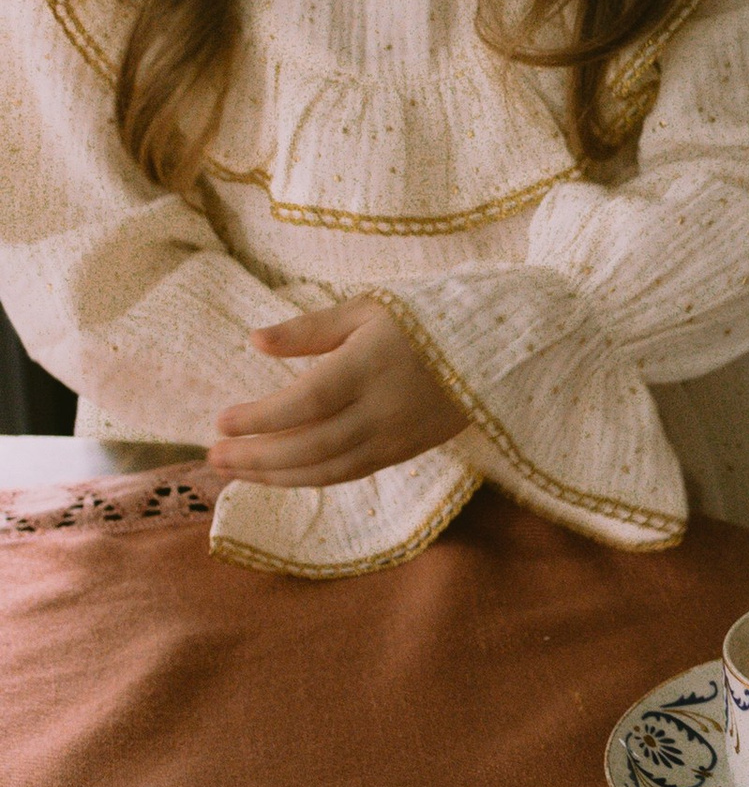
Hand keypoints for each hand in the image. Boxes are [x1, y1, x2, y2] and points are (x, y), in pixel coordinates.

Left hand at [206, 304, 468, 489]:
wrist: (499, 349)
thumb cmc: (426, 319)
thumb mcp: (368, 308)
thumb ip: (311, 328)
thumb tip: (255, 341)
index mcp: (370, 366)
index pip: (305, 402)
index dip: (261, 419)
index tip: (220, 422)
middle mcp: (383, 410)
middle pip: (310, 445)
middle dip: (257, 457)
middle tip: (212, 457)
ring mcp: (396, 437)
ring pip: (327, 469)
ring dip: (275, 476)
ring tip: (233, 472)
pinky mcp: (405, 452)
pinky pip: (349, 473)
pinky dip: (308, 478)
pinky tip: (279, 475)